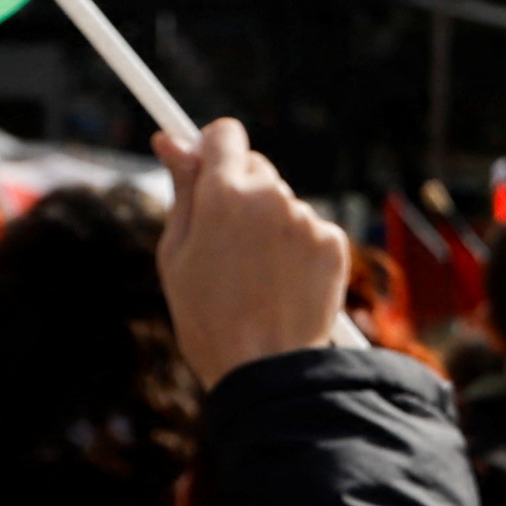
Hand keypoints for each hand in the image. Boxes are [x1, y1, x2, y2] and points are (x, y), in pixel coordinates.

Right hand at [157, 122, 354, 390]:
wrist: (265, 371)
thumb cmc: (207, 317)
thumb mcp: (177, 253)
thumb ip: (182, 190)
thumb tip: (171, 141)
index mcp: (223, 194)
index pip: (225, 134)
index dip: (213, 150)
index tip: (207, 168)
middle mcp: (270, 196)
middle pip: (255, 168)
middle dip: (239, 192)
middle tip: (226, 241)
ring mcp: (306, 219)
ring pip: (282, 203)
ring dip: (270, 224)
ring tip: (255, 276)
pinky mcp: (333, 243)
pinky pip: (310, 229)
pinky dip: (298, 248)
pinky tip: (283, 284)